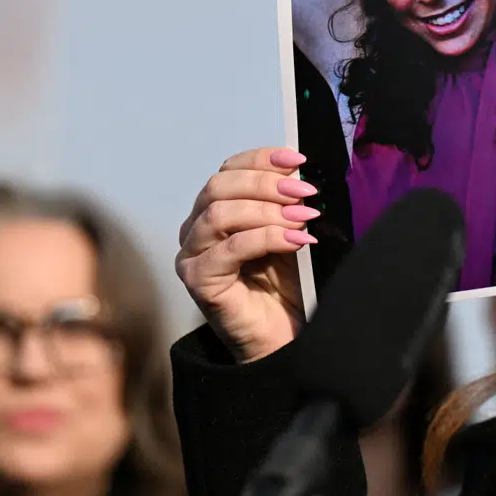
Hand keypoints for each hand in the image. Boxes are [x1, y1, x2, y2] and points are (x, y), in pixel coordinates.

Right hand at [175, 147, 321, 362]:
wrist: (279, 336)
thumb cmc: (280, 286)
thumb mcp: (286, 232)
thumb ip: (284, 203)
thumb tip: (298, 175)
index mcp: (213, 210)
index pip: (228, 171)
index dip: (261, 159)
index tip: (297, 160)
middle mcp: (194, 229)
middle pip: (218, 187)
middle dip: (266, 184)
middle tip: (304, 192)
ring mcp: (191, 255)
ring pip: (220, 214)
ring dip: (267, 211)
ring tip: (302, 219)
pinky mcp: (197, 280)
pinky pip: (229, 249)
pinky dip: (267, 238)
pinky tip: (297, 241)